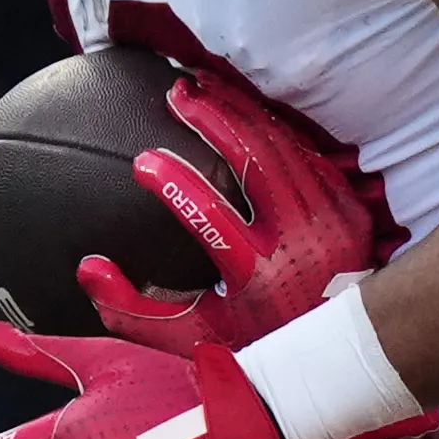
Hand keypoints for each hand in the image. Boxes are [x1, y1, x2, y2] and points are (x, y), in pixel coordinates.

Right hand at [77, 71, 391, 352]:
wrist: (342, 350)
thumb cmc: (256, 341)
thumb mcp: (190, 339)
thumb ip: (132, 311)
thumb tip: (89, 268)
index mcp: (259, 272)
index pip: (210, 216)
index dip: (174, 183)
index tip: (142, 161)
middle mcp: (300, 239)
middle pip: (255, 159)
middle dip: (213, 117)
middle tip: (178, 92)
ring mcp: (330, 218)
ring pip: (282, 145)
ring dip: (242, 111)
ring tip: (207, 88)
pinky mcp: (349, 206)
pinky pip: (306, 153)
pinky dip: (273, 128)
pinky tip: (246, 111)